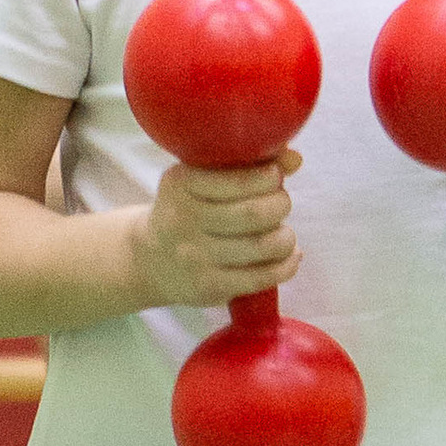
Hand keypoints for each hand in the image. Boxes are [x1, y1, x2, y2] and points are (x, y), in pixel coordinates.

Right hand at [129, 148, 299, 310]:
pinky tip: (289, 257)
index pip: (240, 179)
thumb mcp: (203, 179)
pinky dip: (286, 266)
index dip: (270, 177)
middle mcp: (183, 219)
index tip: (274, 177)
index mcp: (181, 183)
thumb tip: (295, 159)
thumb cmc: (191, 210)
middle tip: (280, 204)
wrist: (151, 259)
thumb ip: (248, 164)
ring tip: (283, 234)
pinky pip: (261, 277)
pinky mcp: (208, 286)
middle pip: (254, 213)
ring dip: (286, 238)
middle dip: (280, 205)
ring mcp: (194, 256)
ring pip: (263, 245)